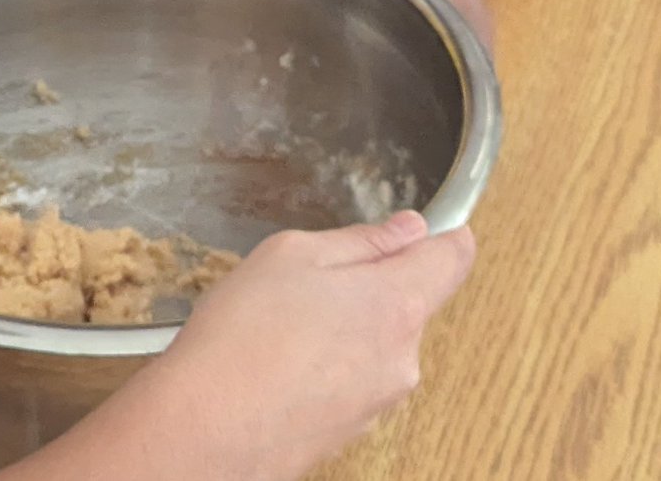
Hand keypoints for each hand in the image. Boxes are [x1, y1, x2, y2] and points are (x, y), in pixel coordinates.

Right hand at [3, 213, 474, 480]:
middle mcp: (402, 357)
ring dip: (342, 329)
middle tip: (309, 280)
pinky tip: (278, 362)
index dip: (440, 236)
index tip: (422, 230)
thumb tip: (406, 230)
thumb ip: (361, 240)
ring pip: (376, 344)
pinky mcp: (353, 430)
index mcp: (396, 303)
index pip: (453, 258)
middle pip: (408, 302)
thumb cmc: (243, 338)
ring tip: (281, 326)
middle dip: (368, 286)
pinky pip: (351, 381)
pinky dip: (324, 367)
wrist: (206, 428)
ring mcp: (379, 400)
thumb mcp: (293, 254)